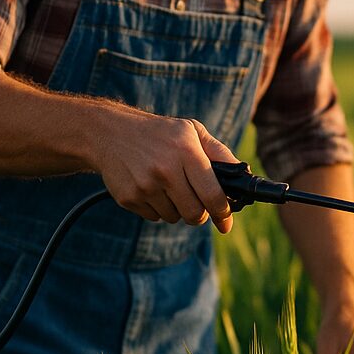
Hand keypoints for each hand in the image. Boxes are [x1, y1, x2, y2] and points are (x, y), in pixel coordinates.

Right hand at [94, 108, 237, 231]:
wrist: (109, 133)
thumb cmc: (160, 133)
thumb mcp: (192, 132)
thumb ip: (220, 153)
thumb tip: (244, 175)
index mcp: (186, 151)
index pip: (213, 194)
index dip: (223, 213)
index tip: (226, 221)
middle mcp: (166, 170)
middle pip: (195, 213)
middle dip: (200, 213)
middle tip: (197, 202)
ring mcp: (145, 186)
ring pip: (174, 217)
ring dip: (178, 209)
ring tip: (169, 186)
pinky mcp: (128, 198)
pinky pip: (155, 217)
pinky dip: (159, 208)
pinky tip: (151, 187)